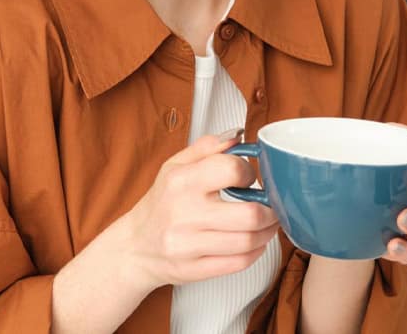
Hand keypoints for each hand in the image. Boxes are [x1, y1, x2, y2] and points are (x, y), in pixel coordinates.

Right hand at [118, 131, 281, 288]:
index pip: (231, 169)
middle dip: (270, 210)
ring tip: (266, 224)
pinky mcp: (195, 269)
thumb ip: (207, 147)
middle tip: (271, 206)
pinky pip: (240, 263)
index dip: (249, 173)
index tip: (249, 178)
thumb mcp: (174, 166)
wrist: (135, 247)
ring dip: (267, 232)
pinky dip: (256, 252)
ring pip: (249, 241)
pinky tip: (254, 243)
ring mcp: (188, 245)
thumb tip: (238, 136)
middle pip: (250, 214)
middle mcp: (183, 213)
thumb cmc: (160, 204)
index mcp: (181, 181)